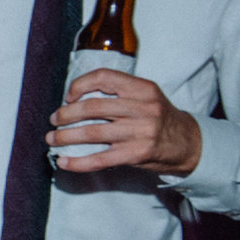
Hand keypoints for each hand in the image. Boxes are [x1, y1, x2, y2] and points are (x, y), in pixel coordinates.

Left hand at [48, 69, 202, 175]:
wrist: (187, 143)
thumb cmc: (158, 117)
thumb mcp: (146, 96)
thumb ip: (118, 93)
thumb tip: (75, 100)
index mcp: (142, 88)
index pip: (104, 77)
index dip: (80, 85)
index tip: (69, 96)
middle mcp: (142, 108)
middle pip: (93, 107)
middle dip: (66, 114)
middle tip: (54, 120)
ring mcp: (140, 132)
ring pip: (92, 133)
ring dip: (66, 137)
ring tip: (52, 139)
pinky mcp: (136, 155)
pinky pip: (100, 159)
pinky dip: (78, 162)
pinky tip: (64, 162)